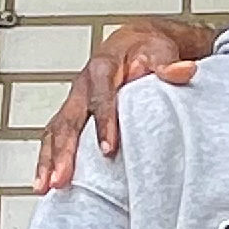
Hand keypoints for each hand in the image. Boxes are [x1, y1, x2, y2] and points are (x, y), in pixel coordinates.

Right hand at [33, 18, 209, 191]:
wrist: (135, 42)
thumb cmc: (146, 49)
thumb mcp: (161, 50)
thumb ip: (168, 64)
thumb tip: (183, 71)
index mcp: (102, 69)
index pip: (101, 98)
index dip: (104, 123)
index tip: (108, 150)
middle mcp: (82, 87)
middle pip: (69, 120)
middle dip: (64, 151)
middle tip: (62, 178)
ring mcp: (74, 102)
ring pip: (55, 131)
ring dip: (49, 160)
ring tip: (46, 186)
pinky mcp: (73, 113)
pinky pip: (54, 137)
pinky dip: (47, 159)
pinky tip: (44, 181)